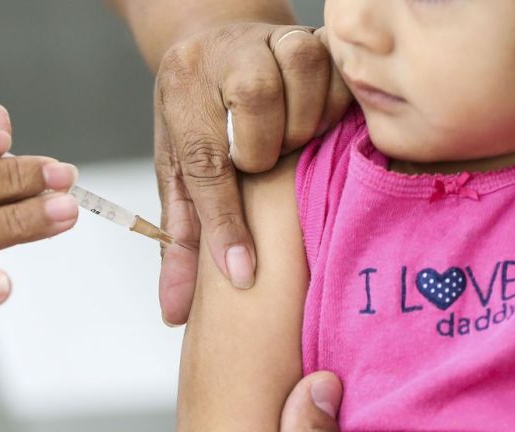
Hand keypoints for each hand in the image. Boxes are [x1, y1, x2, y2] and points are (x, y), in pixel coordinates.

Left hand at [154, 24, 351, 323]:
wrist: (219, 46)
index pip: (204, 162)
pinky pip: (340, 69)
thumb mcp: (179, 175)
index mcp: (181, 90)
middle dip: (266, 150)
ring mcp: (269, 37)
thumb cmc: (199, 121)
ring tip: (293, 141)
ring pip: (302, 74)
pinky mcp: (311, 34)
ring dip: (304, 122)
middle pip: (256, 103)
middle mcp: (223, 54)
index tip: (242, 275)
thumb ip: (182, 241)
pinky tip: (321, 122)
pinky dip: (336, 104)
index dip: (225, 223)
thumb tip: (174, 314)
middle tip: (266, 165)